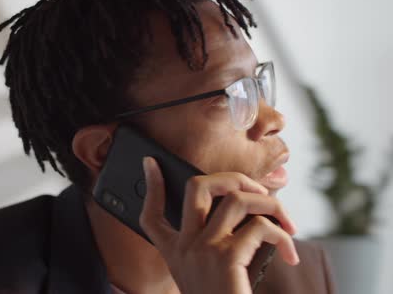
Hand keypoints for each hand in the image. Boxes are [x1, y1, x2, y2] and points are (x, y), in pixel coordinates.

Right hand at [140, 157, 298, 293]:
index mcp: (174, 252)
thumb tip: (241, 206)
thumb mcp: (206, 274)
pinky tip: (288, 252)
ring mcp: (202, 250)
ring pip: (236, 198)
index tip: (152, 164)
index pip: (150, 214)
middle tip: (257, 190)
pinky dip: (282, 235)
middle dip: (233, 177)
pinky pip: (259, 226)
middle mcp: (183, 248)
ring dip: (269, 202)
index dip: (151, 186)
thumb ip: (211, 243)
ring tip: (285, 220)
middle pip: (196, 187)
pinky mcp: (225, 258)